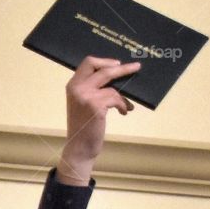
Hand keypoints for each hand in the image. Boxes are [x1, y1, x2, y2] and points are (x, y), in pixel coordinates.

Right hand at [57, 56, 140, 185]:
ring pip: (112, 87)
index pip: (88, 63)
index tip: (117, 63)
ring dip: (123, 98)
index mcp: (73, 85)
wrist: (79, 147)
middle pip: (102, 69)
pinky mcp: (96, 106)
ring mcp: (86, 96)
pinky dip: (123, 105)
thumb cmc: (84, 128)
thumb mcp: (84, 105)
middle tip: (136, 67)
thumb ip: (93, 91)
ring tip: (127, 107)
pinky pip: (116, 99)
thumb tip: (115, 83)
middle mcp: (77, 87)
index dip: (104, 61)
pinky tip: (124, 112)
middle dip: (122, 68)